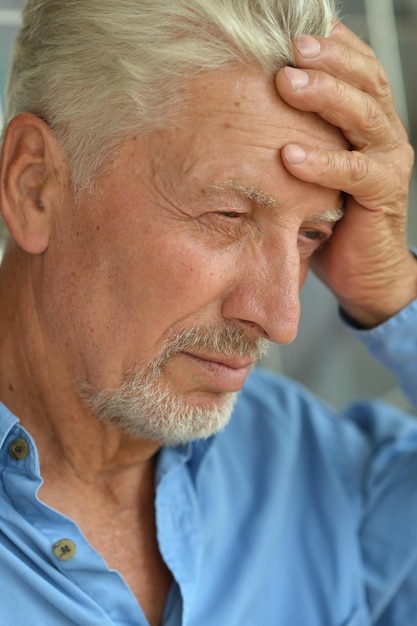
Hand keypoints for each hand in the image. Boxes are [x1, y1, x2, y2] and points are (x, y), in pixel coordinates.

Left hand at [275, 22, 416, 327]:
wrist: (363, 270)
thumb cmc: (331, 216)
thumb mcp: (312, 167)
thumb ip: (297, 134)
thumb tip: (244, 108)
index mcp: (367, 120)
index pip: (357, 67)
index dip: (331, 44)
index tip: (290, 28)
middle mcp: (384, 132)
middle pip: (364, 80)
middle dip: (326, 59)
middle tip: (289, 46)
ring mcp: (389, 160)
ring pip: (364, 115)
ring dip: (325, 95)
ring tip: (287, 82)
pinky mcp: (385, 193)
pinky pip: (355, 171)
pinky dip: (322, 161)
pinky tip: (290, 155)